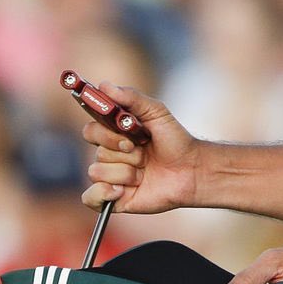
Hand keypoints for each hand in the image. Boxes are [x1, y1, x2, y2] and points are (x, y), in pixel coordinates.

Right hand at [81, 81, 201, 213]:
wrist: (192, 170)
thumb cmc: (175, 140)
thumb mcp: (156, 111)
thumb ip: (131, 97)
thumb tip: (104, 85)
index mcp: (114, 133)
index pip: (91, 128)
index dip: (104, 130)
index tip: (124, 127)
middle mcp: (109, 154)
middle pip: (96, 149)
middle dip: (120, 149)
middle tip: (140, 148)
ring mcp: (111, 176)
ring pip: (97, 171)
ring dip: (126, 171)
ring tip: (144, 171)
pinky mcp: (113, 198)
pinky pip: (90, 197)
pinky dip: (104, 193)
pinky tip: (123, 190)